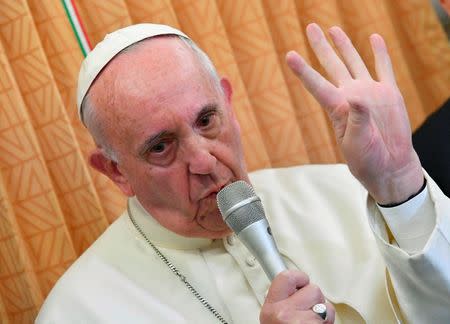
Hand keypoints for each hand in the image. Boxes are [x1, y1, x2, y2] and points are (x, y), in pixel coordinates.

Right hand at [260, 270, 334, 322]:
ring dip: (323, 313)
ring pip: (325, 304)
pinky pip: (329, 317)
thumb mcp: (271, 317)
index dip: (299, 277)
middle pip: (312, 289)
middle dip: (314, 299)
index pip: (286, 277)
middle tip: (307, 310)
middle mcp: (285, 313)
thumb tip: (292, 288)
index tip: (301, 280)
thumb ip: (280, 300)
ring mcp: (302, 322)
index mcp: (271, 308)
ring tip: (312, 321)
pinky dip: (327, 322)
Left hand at [286, 24, 422, 204]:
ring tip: (334, 30)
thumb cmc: (367, 159)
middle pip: (332, 65)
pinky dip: (380, 53)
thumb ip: (357, 120)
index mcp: (337, 109)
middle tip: (311, 27)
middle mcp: (350, 96)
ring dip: (344, 45)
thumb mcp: (358, 144)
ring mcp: (369, 92)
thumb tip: (356, 97)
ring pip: (354, 62)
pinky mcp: (388, 93)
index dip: (303, 71)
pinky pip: (383, 68)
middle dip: (321, 46)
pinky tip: (374, 39)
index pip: (316, 85)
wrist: (390, 165)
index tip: (289, 55)